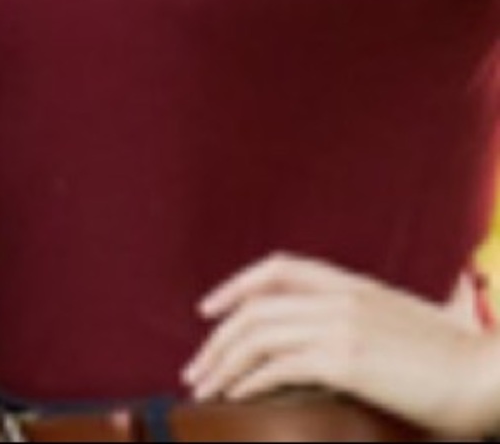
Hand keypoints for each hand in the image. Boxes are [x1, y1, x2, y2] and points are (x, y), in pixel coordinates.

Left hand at [181, 253, 499, 439]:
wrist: (488, 375)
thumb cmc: (452, 359)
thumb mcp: (398, 323)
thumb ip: (360, 318)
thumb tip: (328, 339)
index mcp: (350, 283)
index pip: (276, 269)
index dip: (235, 285)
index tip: (208, 310)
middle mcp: (339, 297)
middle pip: (256, 308)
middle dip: (217, 340)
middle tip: (195, 369)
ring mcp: (341, 325)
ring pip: (259, 336)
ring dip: (224, 363)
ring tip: (204, 388)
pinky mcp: (346, 360)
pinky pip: (279, 365)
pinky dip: (249, 379)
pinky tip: (237, 396)